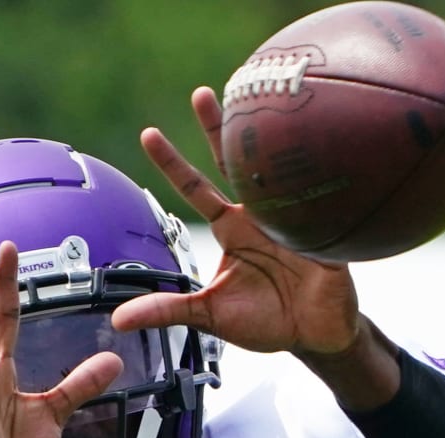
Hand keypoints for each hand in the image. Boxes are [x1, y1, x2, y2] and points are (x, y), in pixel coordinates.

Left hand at [111, 87, 362, 356]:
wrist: (315, 336)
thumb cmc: (264, 320)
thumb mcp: (210, 315)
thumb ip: (168, 310)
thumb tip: (120, 319)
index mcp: (232, 228)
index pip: (196, 188)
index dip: (172, 163)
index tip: (147, 134)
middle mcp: (260, 215)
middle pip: (235, 163)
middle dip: (218, 128)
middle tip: (200, 93)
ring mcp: (294, 220)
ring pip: (278, 171)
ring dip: (270, 142)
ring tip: (259, 104)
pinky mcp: (324, 237)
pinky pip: (319, 208)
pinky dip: (315, 185)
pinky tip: (312, 154)